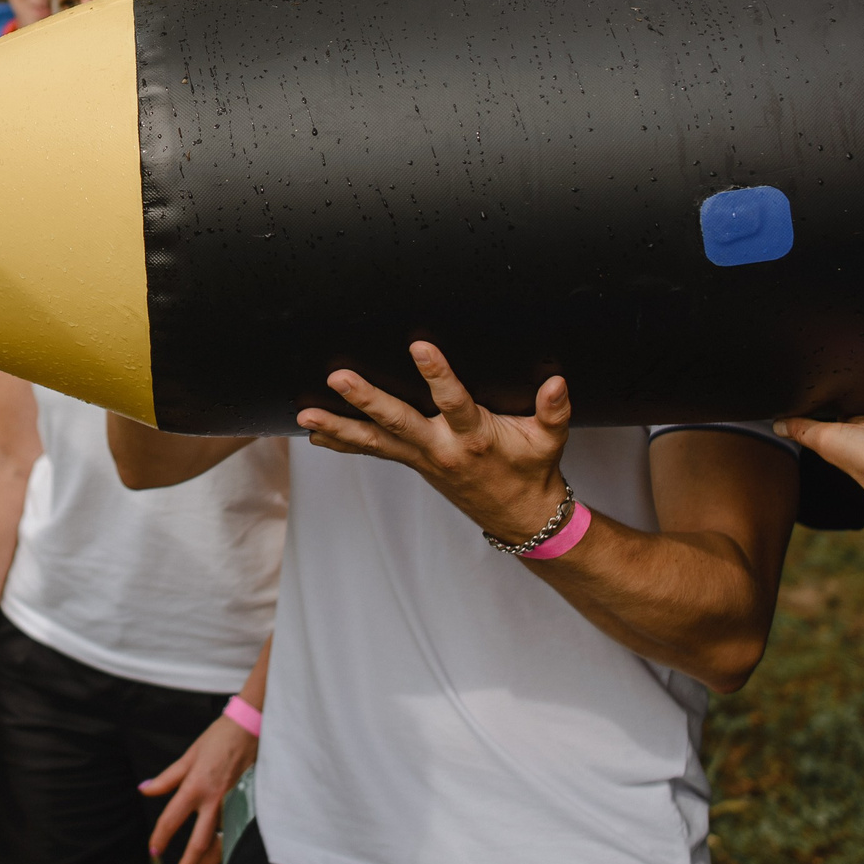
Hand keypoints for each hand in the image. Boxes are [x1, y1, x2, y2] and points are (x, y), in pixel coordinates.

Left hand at [140, 714, 256, 863]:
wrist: (249, 728)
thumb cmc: (217, 739)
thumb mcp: (188, 755)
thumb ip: (167, 778)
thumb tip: (145, 789)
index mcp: (194, 786)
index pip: (171, 819)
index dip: (160, 837)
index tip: (154, 849)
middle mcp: (213, 800)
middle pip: (200, 840)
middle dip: (190, 862)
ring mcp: (231, 804)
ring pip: (221, 840)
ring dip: (210, 858)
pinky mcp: (245, 803)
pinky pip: (233, 830)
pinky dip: (226, 844)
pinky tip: (220, 850)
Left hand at [298, 342, 571, 547]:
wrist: (520, 517)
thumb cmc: (533, 471)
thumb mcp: (549, 441)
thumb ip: (553, 410)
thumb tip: (557, 382)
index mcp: (475, 437)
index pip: (454, 401)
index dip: (437, 374)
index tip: (419, 346)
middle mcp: (441, 448)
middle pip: (398, 421)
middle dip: (366, 400)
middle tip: (338, 378)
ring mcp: (422, 458)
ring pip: (374, 441)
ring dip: (339, 426)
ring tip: (305, 415)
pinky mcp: (412, 463)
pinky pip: (373, 452)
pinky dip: (343, 443)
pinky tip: (315, 434)